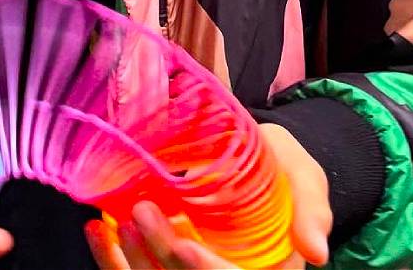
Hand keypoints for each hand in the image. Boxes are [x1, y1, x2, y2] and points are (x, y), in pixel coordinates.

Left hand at [85, 122, 332, 269]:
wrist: (257, 155)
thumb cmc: (284, 168)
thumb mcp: (305, 178)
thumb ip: (311, 208)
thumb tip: (316, 252)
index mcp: (263, 269)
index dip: (206, 269)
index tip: (185, 243)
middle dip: (161, 256)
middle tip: (140, 212)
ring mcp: (191, 268)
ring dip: (128, 261)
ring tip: (110, 223)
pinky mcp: (164, 261)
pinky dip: (112, 257)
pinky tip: (97, 229)